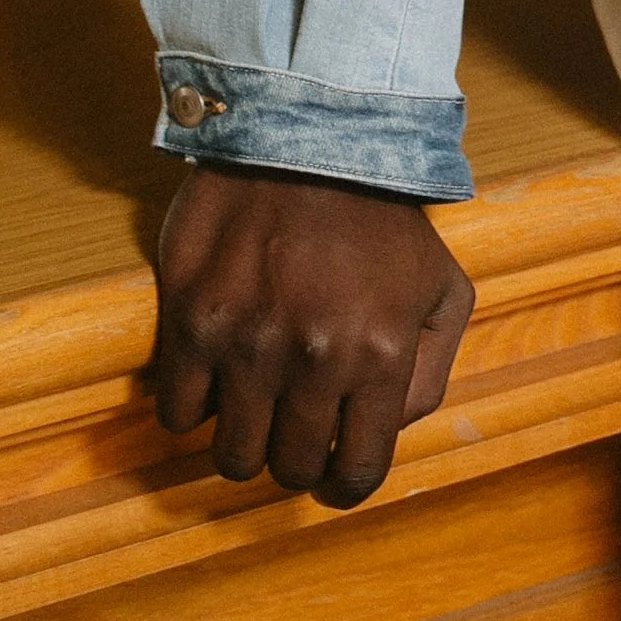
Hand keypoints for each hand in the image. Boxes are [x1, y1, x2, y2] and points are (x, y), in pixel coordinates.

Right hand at [149, 163, 474, 509]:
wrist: (311, 136)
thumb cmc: (383, 219)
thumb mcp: (443, 289)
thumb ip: (430, 372)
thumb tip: (389, 432)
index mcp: (381, 354)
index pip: (356, 474)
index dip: (343, 485)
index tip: (333, 474)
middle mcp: (314, 357)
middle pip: (289, 470)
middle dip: (295, 461)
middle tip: (293, 428)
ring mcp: (248, 341)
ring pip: (232, 455)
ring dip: (244, 441)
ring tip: (254, 405)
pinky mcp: (192, 318)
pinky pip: (177, 412)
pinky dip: (194, 407)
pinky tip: (217, 374)